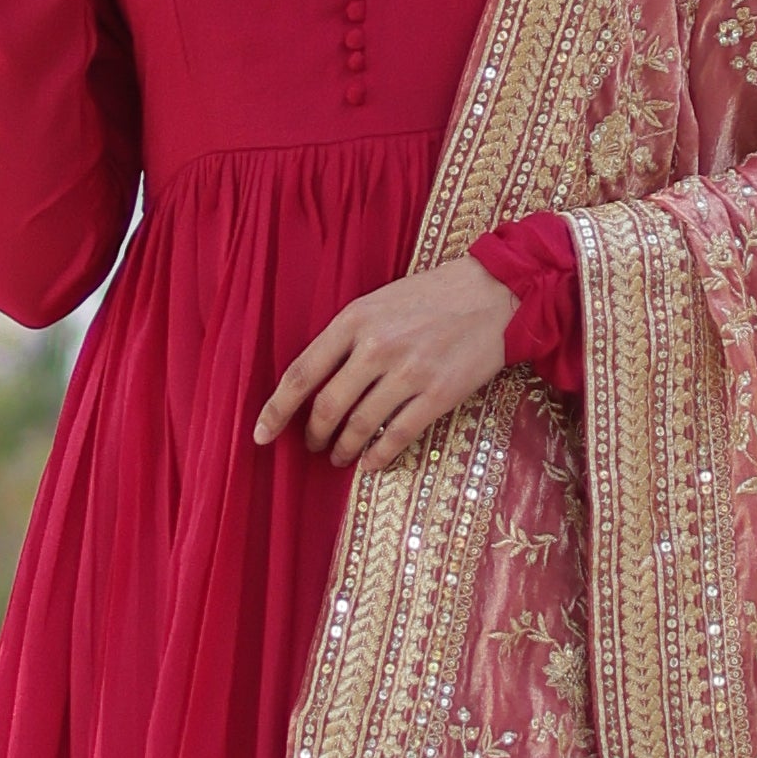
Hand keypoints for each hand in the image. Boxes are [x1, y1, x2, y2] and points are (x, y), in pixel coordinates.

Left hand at [257, 259, 517, 477]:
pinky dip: (377, 456)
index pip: (301, 374)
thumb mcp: (378, 301)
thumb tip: (316, 380)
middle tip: (313, 446)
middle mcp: (376, 348)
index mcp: (354, 320)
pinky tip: (369, 463)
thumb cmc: (432, 296)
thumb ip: (347, 336)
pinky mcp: (438, 395)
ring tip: (339, 457)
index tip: (261, 435)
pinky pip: (397, 436)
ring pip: (359, 426)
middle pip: (327, 407)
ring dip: (343, 449)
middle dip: (313, 435)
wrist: (495, 293)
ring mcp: (408, 373)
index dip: (276, 410)